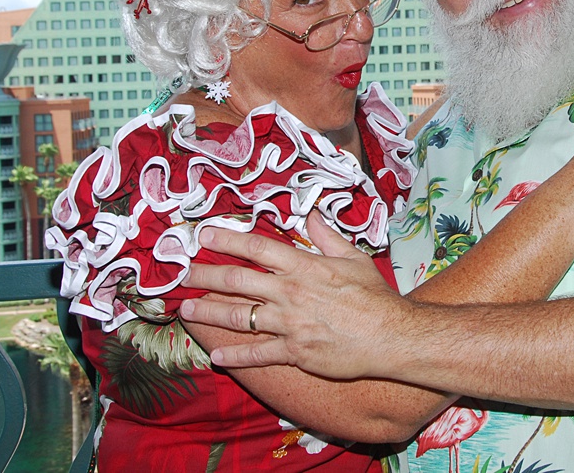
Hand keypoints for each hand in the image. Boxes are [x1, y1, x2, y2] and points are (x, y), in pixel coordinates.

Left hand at [180, 212, 408, 376]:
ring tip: (187, 312)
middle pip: (238, 281)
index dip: (227, 240)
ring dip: (210, 313)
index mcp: (303, 266)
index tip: (203, 236)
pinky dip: (236, 356)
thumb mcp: (353, 258)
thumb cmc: (374, 296)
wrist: (390, 335)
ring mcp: (290, 324)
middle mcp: (290, 293)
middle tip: (183, 275)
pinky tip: (217, 357)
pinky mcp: (295, 351)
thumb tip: (311, 216)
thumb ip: (326, 237)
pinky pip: (258, 354)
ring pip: (240, 317)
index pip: (256, 248)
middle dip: (206, 276)